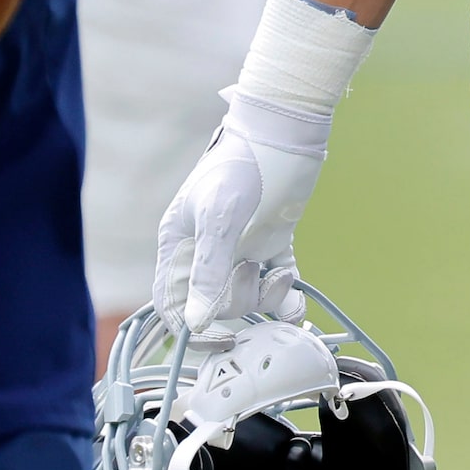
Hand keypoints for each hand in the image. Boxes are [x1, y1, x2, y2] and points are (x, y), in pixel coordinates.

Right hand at [154, 88, 332, 330]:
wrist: (285, 131)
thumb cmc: (243, 164)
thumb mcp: (220, 217)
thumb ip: (209, 269)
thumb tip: (197, 322)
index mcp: (180, 244)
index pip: (173, 302)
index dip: (191, 327)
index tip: (220, 338)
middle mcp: (206, 250)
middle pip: (215, 303)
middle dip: (239, 301)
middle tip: (255, 273)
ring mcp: (241, 246)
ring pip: (248, 295)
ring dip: (267, 296)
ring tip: (282, 275)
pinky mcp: (271, 241)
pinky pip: (275, 281)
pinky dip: (287, 296)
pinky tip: (297, 305)